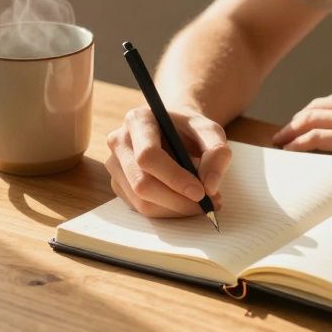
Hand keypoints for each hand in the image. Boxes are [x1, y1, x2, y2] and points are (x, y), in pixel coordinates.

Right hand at [104, 105, 231, 217]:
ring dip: (175, 209)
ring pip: (141, 201)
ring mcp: (115, 165)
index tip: (201, 192)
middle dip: (177, 200)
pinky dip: (168, 211)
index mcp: (138, 120)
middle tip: (207, 204)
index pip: (148, 155)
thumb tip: (210, 186)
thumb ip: (217, 151)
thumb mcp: (210, 130)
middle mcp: (119, 141)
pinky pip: (141, 208)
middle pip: (141, 183)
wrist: (174, 129)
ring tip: (201, 203)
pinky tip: (184, 201)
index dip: (174, 178)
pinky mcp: (118, 184)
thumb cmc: (190, 129)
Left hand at [271, 85, 331, 173]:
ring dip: (291, 129)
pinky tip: (289, 148)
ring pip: (310, 118)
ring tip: (280, 140)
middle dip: (299, 117)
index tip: (307, 119)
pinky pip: (315, 137)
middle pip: (317, 106)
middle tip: (286, 129)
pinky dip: (298, 141)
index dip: (317, 109)